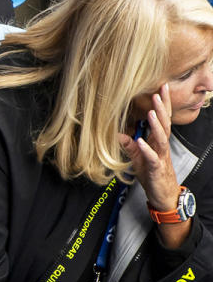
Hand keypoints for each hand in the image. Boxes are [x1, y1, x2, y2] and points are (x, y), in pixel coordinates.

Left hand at [120, 84, 179, 209]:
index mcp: (158, 141)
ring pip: (161, 138)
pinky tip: (141, 142)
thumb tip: (116, 133)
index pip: (162, 119)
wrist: (162, 193)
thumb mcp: (137, 156)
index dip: (163, 104)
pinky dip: (147, 149)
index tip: (162, 87)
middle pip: (165, 124)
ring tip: (151, 113)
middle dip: (161, 109)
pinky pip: (152, 158)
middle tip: (158, 93)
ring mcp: (160, 156)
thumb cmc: (151, 173)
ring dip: (156, 125)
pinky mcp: (156, 168)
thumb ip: (128, 144)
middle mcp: (161, 146)